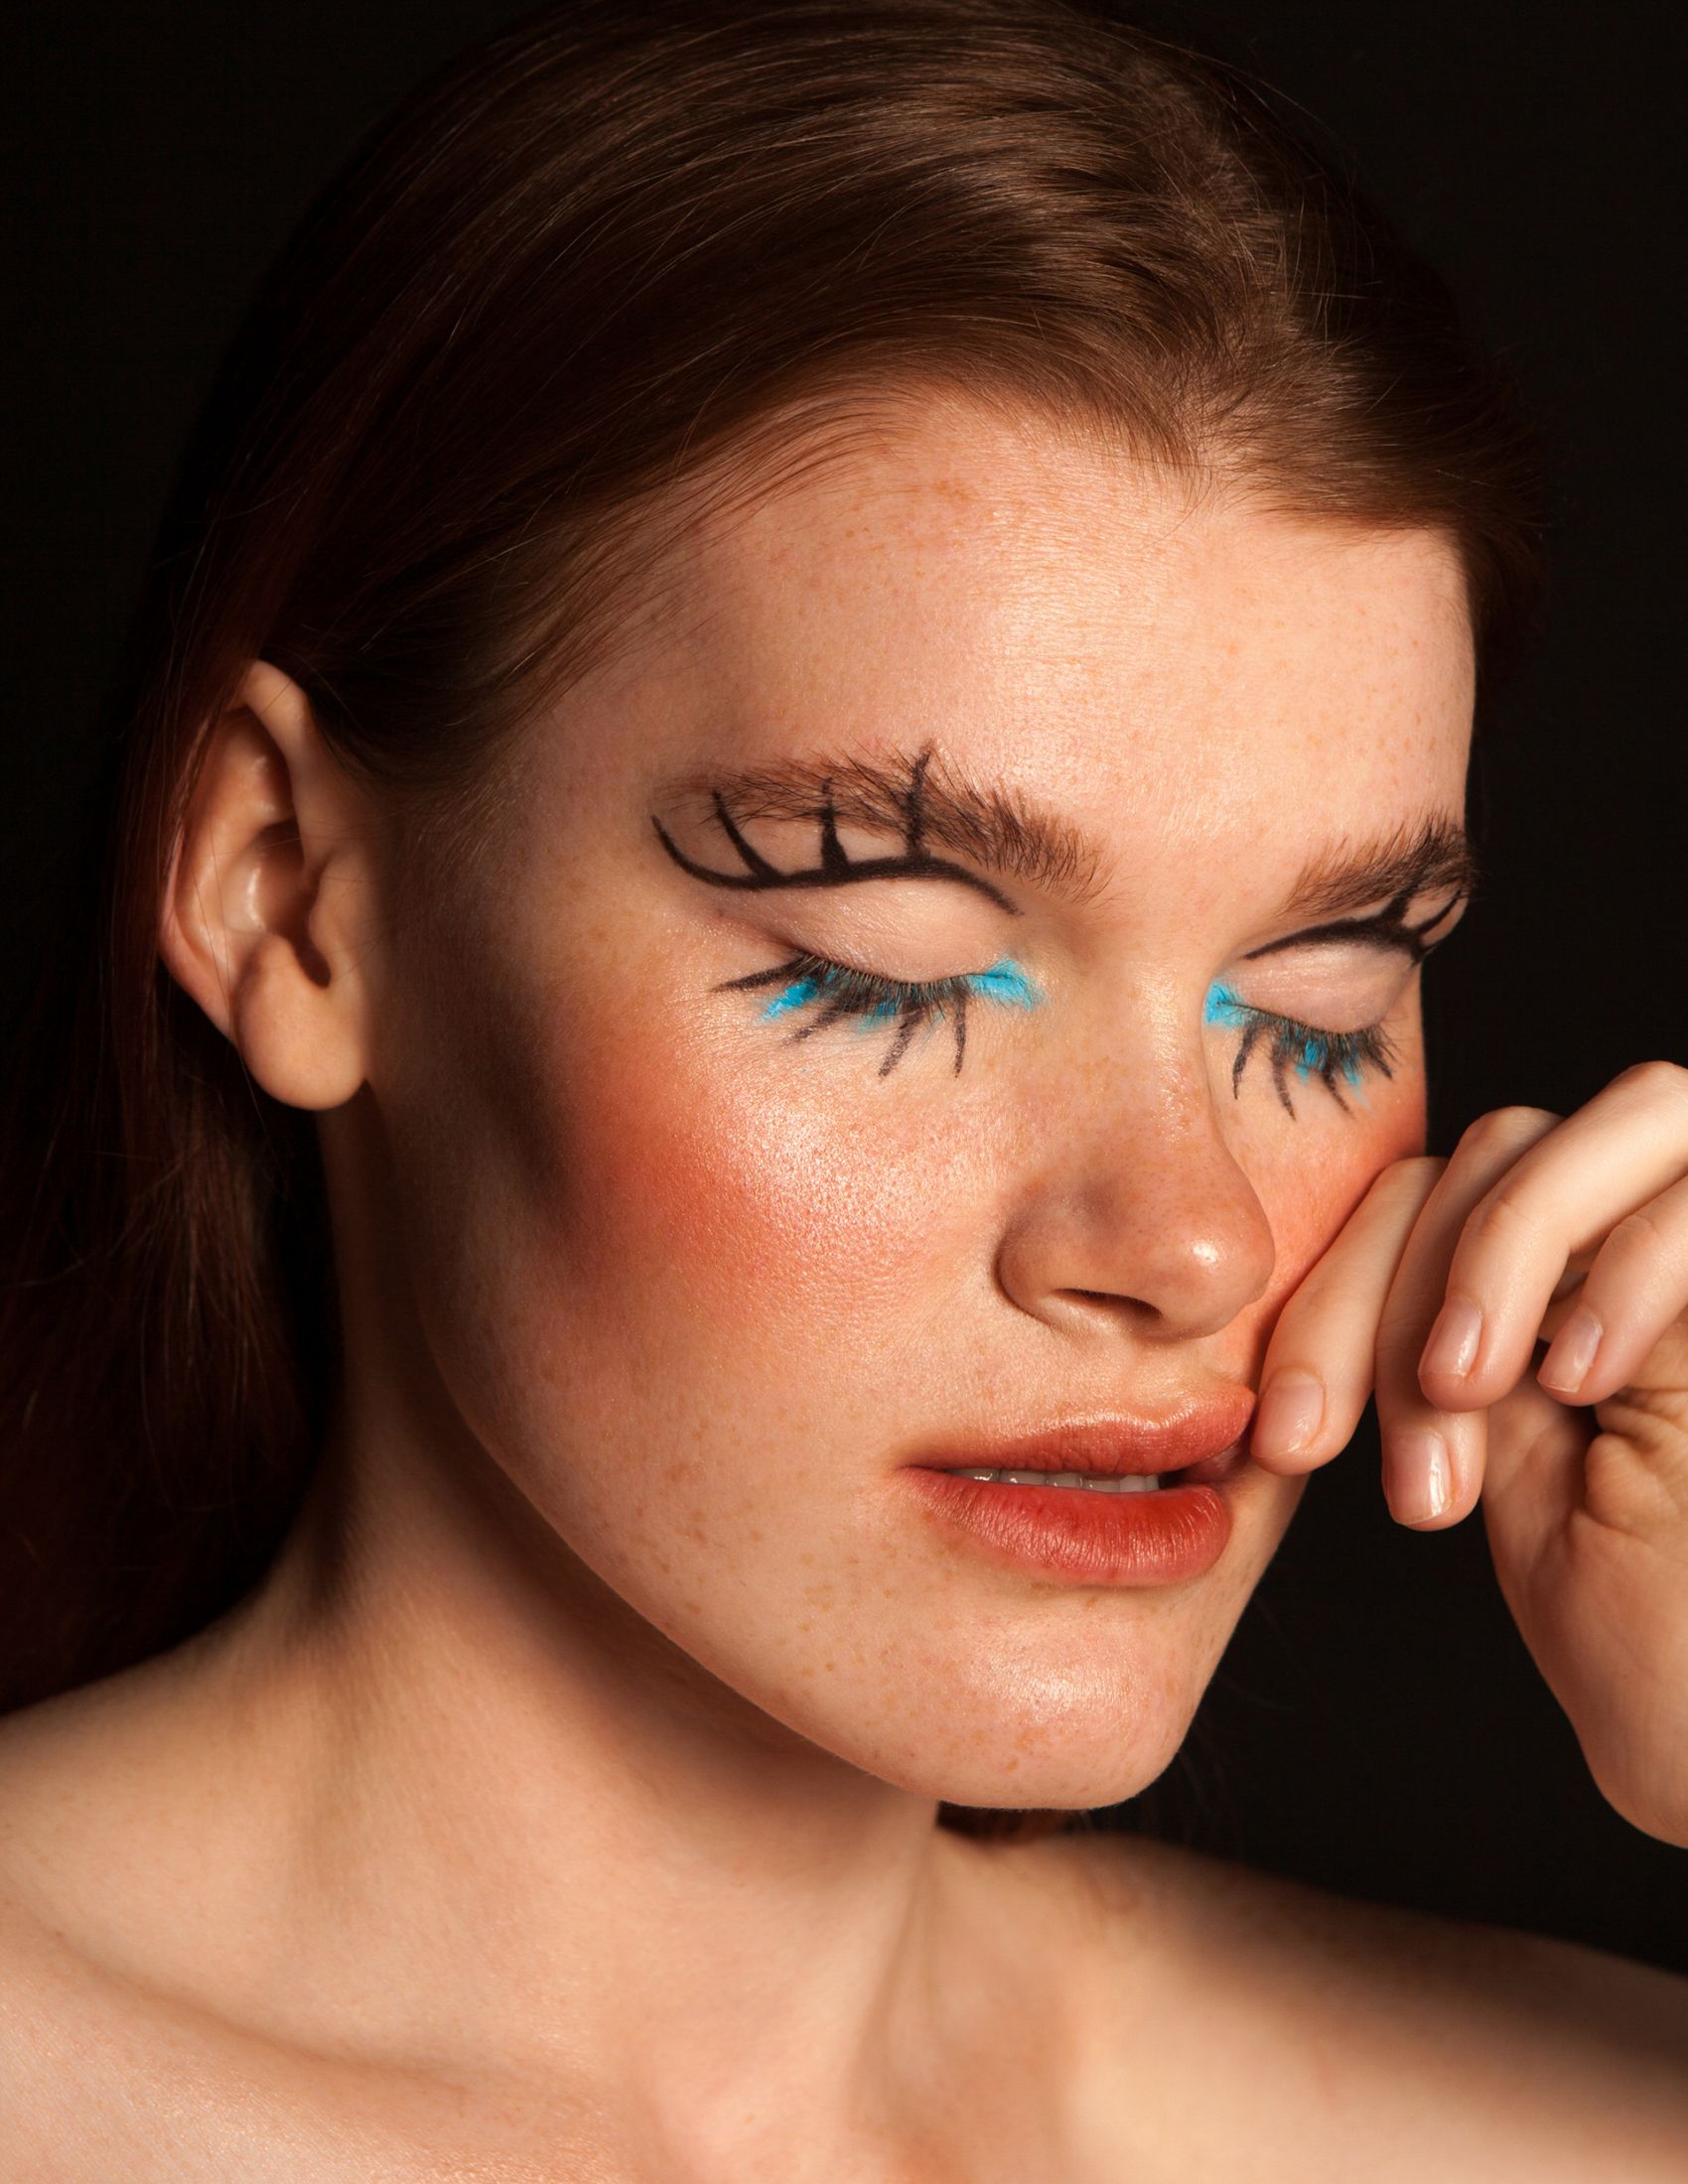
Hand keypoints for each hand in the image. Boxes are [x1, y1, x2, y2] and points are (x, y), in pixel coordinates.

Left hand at [1249, 1062, 1687, 1846]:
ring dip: (1504, 1248)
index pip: (1433, 1200)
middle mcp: (1671, 1235)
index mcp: (1588, 1282)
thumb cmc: (1659, 1647)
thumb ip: (1449, 1354)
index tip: (1284, 1439)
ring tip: (1463, 1391)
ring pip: (1620, 1116)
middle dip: (1398, 1289)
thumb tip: (1315, 1290)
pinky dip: (1625, 1268)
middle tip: (1339, 1444)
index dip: (1337, 1300)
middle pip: (1504, 1148)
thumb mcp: (1511, 1476)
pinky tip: (1581, 1380)